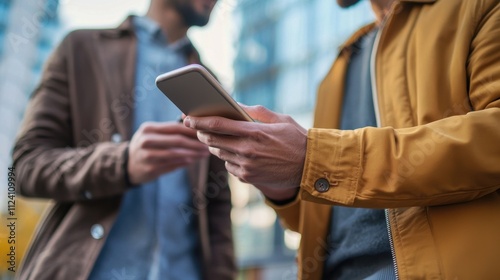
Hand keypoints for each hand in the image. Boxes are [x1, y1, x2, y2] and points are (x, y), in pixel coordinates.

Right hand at [127, 122, 209, 184]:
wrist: (126, 164)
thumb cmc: (146, 145)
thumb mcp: (152, 133)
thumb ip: (170, 130)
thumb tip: (196, 127)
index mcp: (148, 129)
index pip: (175, 127)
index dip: (192, 131)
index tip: (205, 133)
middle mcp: (146, 141)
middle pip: (177, 140)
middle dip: (195, 143)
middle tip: (207, 145)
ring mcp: (147, 156)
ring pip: (176, 154)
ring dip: (193, 154)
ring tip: (204, 154)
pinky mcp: (150, 169)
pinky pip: (172, 165)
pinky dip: (184, 162)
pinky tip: (193, 160)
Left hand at [184, 105, 305, 200]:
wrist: (310, 167)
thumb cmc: (296, 139)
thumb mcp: (280, 119)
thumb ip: (255, 111)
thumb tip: (235, 103)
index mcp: (255, 132)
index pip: (218, 124)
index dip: (199, 120)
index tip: (187, 117)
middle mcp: (248, 150)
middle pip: (213, 140)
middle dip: (202, 132)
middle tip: (197, 126)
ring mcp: (247, 166)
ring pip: (219, 153)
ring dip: (214, 145)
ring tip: (216, 138)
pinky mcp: (248, 178)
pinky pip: (229, 166)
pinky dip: (228, 159)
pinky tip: (235, 153)